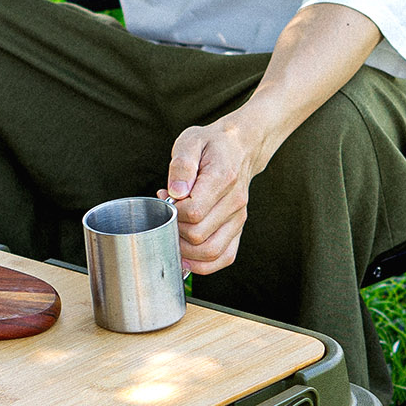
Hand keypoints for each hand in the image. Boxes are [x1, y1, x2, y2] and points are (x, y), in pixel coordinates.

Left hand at [160, 116, 265, 274]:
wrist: (240, 148)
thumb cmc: (211, 146)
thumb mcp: (191, 141)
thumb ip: (181, 165)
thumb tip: (176, 193)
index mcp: (223, 179)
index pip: (194, 212)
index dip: (173, 212)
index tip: (165, 199)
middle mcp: (235, 203)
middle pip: (198, 236)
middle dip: (174, 230)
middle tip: (167, 215)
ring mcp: (239, 219)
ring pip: (210, 252)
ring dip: (185, 249)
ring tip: (175, 231)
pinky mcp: (238, 230)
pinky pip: (224, 258)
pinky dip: (203, 264)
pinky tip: (186, 255)